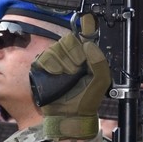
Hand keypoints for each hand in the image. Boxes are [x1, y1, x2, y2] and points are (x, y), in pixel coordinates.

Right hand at [30, 15, 110, 140]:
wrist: (70, 116)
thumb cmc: (86, 100)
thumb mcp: (101, 81)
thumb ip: (100, 62)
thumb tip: (89, 44)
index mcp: (86, 56)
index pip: (84, 35)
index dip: (85, 28)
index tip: (86, 25)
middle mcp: (70, 56)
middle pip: (69, 40)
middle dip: (74, 54)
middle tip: (76, 70)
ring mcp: (55, 61)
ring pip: (56, 48)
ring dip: (64, 63)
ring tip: (67, 76)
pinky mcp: (42, 67)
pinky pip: (44, 57)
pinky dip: (51, 66)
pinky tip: (56, 75)